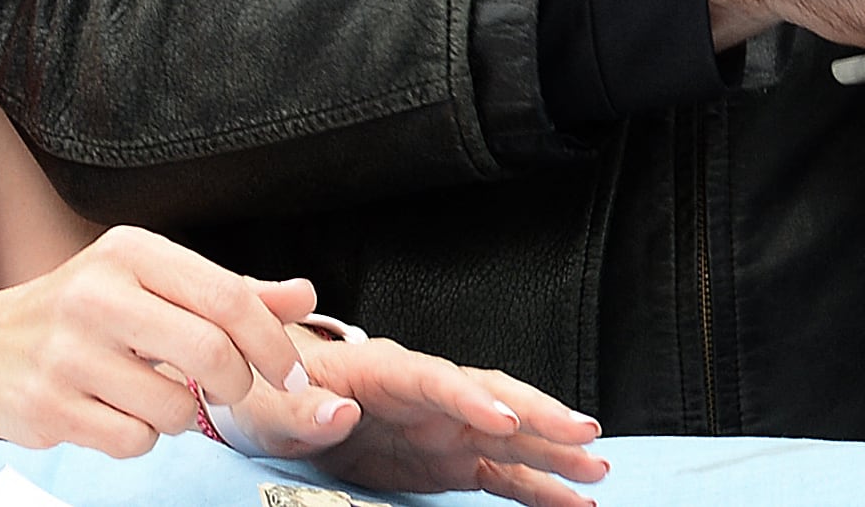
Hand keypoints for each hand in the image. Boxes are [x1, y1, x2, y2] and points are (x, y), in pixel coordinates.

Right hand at [0, 225, 316, 455]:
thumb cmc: (82, 313)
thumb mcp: (152, 281)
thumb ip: (230, 290)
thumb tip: (303, 296)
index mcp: (130, 251)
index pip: (228, 295)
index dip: (271, 341)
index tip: (291, 371)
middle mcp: (96, 294)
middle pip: (211, 354)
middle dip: (237, 384)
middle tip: (231, 391)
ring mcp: (67, 353)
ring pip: (173, 408)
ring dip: (178, 415)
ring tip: (149, 393)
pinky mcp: (47, 406)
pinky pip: (133, 441)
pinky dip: (138, 437)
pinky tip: (114, 411)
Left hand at [227, 331, 607, 506]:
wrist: (272, 405)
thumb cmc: (270, 395)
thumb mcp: (268, 405)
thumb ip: (303, 411)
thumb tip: (338, 413)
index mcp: (383, 370)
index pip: (436, 380)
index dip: (472, 399)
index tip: (505, 421)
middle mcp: (426, 394)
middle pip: (491, 396)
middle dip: (538, 415)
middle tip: (583, 435)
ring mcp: (443, 427)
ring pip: (510, 435)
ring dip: (552, 451)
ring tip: (596, 471)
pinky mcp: (448, 459)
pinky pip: (500, 473)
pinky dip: (536, 486)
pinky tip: (573, 500)